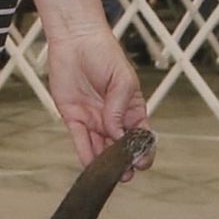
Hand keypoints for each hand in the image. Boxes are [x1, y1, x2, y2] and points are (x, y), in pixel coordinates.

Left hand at [45, 27, 152, 175]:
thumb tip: (116, 134)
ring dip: (105, 163)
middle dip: (124, 162)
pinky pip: (81, 141)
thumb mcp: (122, 81)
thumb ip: (119, 109)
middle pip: (120, 147)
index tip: (143, 161)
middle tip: (126, 173)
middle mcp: (113, 118)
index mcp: (131, 108)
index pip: (140, 135)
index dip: (143, 150)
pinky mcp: (74, 118)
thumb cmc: (105, 54)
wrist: (76, 42)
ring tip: (110, 176)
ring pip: (100, 148)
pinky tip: (91, 166)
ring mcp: (93, 119)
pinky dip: (86, 154)